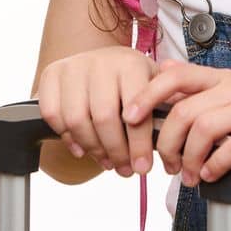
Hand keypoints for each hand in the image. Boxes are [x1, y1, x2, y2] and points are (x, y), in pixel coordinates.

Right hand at [35, 46, 158, 177]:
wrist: (99, 59)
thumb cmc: (131, 80)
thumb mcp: (153, 84)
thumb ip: (167, 103)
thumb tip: (180, 127)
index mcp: (129, 63)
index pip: (135, 108)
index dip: (139, 142)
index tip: (143, 167)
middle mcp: (99, 62)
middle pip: (104, 118)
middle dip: (116, 151)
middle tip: (125, 170)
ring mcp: (72, 67)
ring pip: (77, 120)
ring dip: (93, 149)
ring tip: (107, 162)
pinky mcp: (50, 75)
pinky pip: (53, 114)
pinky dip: (67, 138)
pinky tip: (83, 149)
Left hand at [123, 62, 230, 183]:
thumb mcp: (226, 99)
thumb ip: (196, 89)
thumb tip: (163, 67)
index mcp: (219, 78)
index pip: (176, 76)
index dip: (148, 94)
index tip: (130, 117)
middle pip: (185, 109)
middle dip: (168, 142)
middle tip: (168, 165)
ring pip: (204, 128)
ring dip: (190, 158)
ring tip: (189, 176)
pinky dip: (214, 165)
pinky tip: (210, 174)